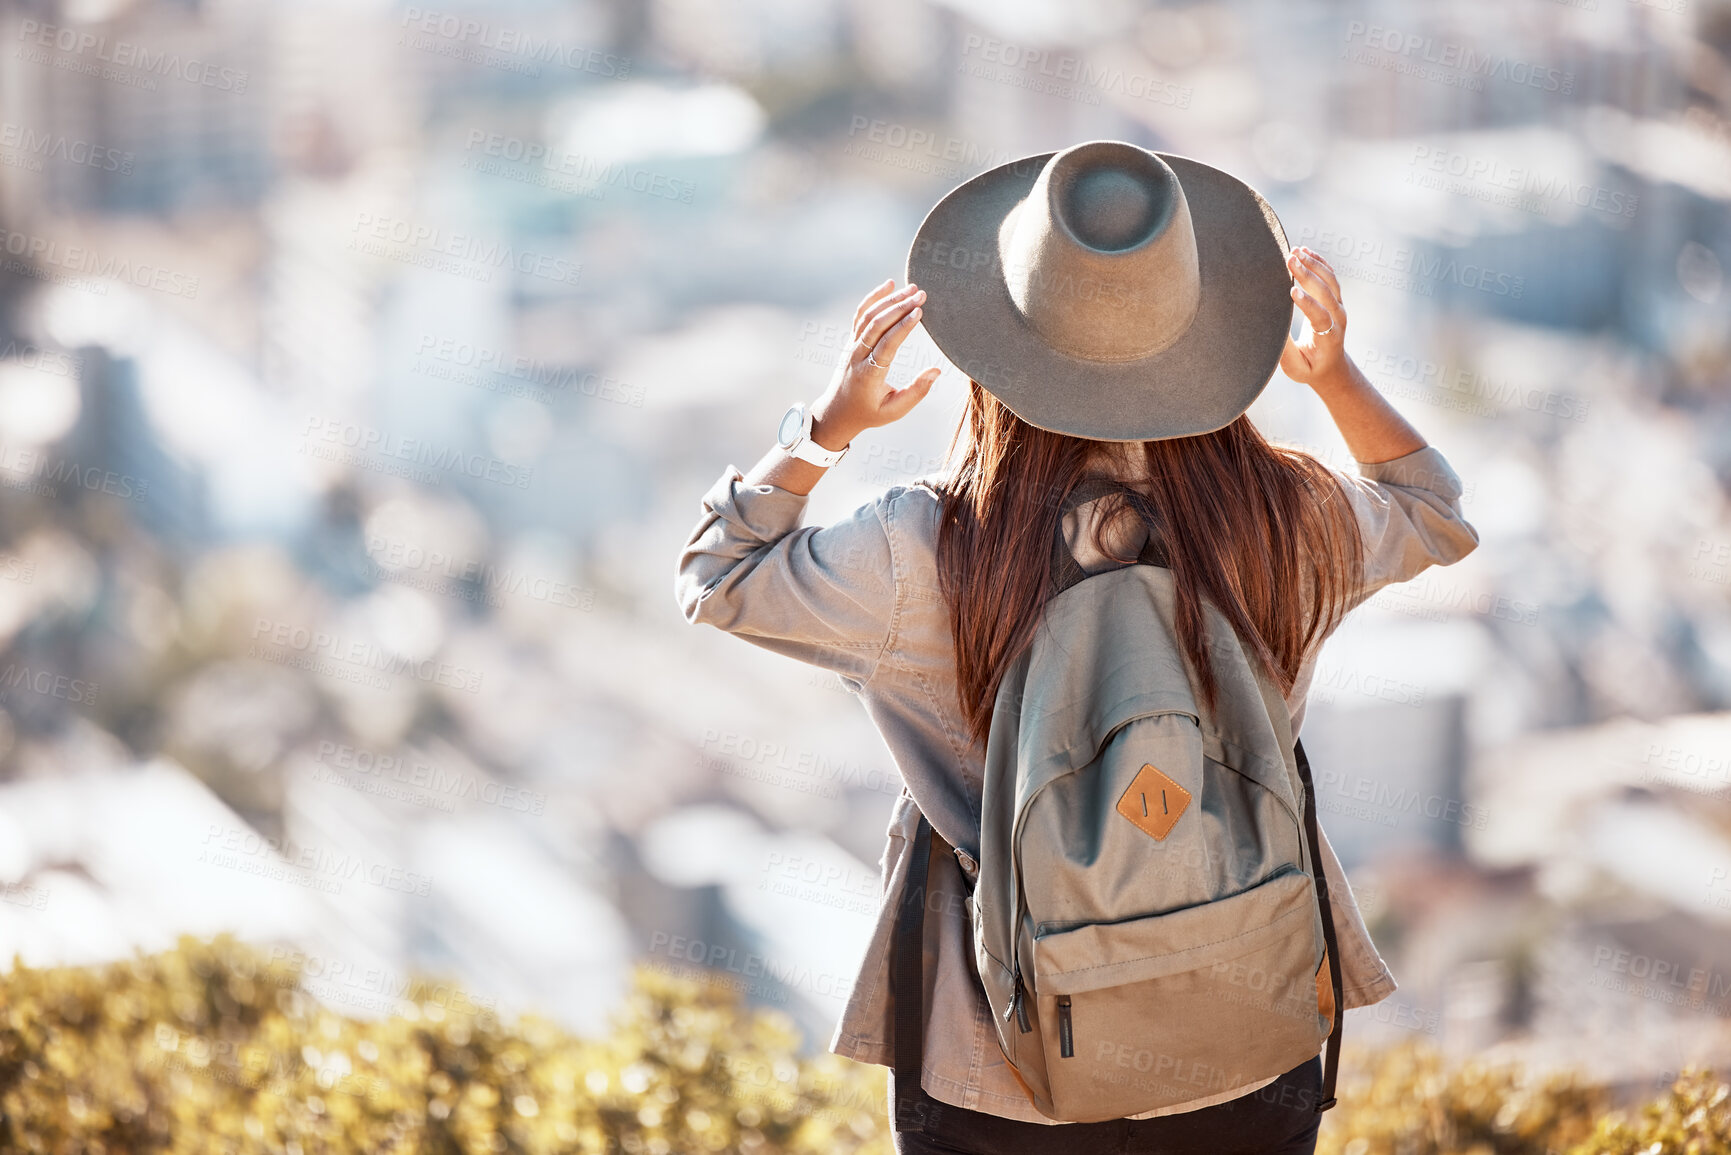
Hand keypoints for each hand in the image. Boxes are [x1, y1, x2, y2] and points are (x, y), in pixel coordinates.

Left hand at [808, 278, 941, 449]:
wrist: (838, 412)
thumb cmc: (870, 413)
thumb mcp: (895, 411)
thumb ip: (916, 392)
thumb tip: (936, 371)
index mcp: (869, 375)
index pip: (887, 345)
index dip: (903, 326)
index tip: (919, 311)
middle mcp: (857, 356)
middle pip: (877, 325)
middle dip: (900, 307)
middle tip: (921, 294)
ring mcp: (852, 346)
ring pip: (868, 317)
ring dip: (890, 300)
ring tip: (912, 288)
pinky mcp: (851, 340)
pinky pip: (860, 315)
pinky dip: (873, 298)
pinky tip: (889, 285)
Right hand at [1279, 246, 1352, 391]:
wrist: (1330, 366)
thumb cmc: (1308, 368)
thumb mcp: (1296, 368)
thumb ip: (1286, 352)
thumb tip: (1273, 332)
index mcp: (1329, 337)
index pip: (1320, 315)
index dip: (1307, 303)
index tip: (1291, 291)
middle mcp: (1338, 318)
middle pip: (1326, 291)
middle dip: (1307, 274)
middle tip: (1290, 259)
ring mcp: (1339, 306)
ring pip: (1329, 280)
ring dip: (1313, 264)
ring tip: (1296, 251)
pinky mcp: (1336, 299)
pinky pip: (1330, 276)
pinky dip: (1319, 262)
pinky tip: (1306, 251)